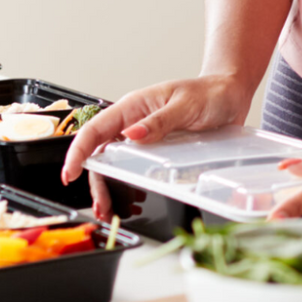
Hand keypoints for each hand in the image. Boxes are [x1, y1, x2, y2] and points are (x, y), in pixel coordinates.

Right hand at [61, 74, 252, 217]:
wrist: (231, 94)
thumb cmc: (210, 92)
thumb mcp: (186, 105)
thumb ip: (159, 121)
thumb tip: (131, 134)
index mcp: (134, 106)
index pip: (96, 129)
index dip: (79, 151)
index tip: (70, 173)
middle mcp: (135, 122)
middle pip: (101, 153)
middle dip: (95, 180)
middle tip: (101, 206)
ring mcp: (146, 137)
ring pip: (116, 163)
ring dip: (109, 186)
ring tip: (110, 210)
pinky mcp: (159, 150)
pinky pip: (135, 168)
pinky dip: (128, 185)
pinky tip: (130, 200)